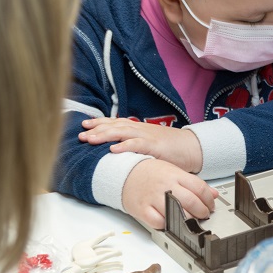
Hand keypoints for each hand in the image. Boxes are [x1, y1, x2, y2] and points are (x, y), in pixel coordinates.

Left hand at [80, 117, 202, 172]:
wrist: (192, 148)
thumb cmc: (170, 148)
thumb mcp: (148, 144)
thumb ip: (134, 145)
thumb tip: (116, 150)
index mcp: (138, 129)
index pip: (115, 122)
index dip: (99, 123)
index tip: (83, 124)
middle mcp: (140, 129)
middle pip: (114, 126)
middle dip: (96, 129)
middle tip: (79, 134)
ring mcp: (147, 136)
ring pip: (122, 132)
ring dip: (105, 135)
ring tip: (90, 139)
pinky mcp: (155, 146)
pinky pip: (138, 145)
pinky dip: (125, 146)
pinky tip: (113, 149)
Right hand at [122, 158, 218, 229]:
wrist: (124, 173)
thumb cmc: (150, 172)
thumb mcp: (173, 171)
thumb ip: (193, 183)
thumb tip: (213, 194)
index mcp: (175, 174)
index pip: (199, 188)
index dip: (209, 200)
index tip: (211, 206)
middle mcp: (165, 186)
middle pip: (191, 202)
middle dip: (202, 212)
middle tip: (204, 215)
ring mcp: (153, 198)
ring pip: (176, 213)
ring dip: (188, 220)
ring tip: (191, 221)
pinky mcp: (143, 209)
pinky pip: (158, 222)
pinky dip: (167, 225)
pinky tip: (171, 223)